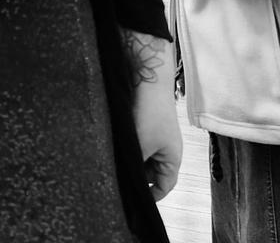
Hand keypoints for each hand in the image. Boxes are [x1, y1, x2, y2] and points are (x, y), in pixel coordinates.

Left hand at [125, 31, 181, 199]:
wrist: (145, 78)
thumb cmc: (150, 112)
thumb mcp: (141, 144)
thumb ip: (135, 164)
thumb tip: (123, 177)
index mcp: (171, 158)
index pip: (164, 185)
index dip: (152, 195)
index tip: (136, 201)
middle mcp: (163, 149)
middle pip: (149, 172)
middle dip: (135, 177)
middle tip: (116, 184)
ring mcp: (150, 137)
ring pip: (138, 157)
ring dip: (127, 161)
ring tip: (110, 167)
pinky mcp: (138, 125)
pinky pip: (131, 144)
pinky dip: (122, 148)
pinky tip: (108, 149)